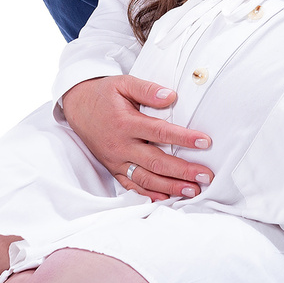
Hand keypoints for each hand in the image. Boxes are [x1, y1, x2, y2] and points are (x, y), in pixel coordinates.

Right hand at [61, 75, 213, 200]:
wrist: (77, 106)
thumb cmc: (104, 94)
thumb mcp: (123, 83)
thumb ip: (147, 89)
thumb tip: (171, 96)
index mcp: (125, 123)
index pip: (159, 132)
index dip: (183, 138)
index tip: (205, 142)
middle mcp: (121, 145)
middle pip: (156, 161)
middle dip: (183, 171)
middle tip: (206, 176)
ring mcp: (116, 160)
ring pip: (146, 178)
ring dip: (170, 187)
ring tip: (193, 190)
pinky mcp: (113, 168)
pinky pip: (131, 185)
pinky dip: (148, 194)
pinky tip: (166, 198)